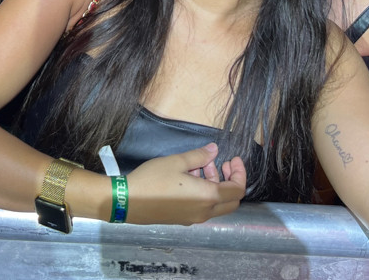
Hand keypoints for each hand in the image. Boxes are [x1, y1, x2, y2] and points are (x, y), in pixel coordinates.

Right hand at [125, 143, 246, 224]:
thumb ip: (199, 156)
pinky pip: (204, 208)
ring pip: (217, 205)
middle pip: (232, 201)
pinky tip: (189, 179)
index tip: (233, 159)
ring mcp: (194, 218)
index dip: (240, 173)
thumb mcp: (177, 161)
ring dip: (215, 185)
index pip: (237, 189)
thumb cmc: (153, 180)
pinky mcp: (184, 219)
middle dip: (230, 181)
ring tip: (199, 166)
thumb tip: (215, 150)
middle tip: (221, 164)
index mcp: (208, 197)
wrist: (129, 201)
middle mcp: (205, 212)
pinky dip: (205, 193)